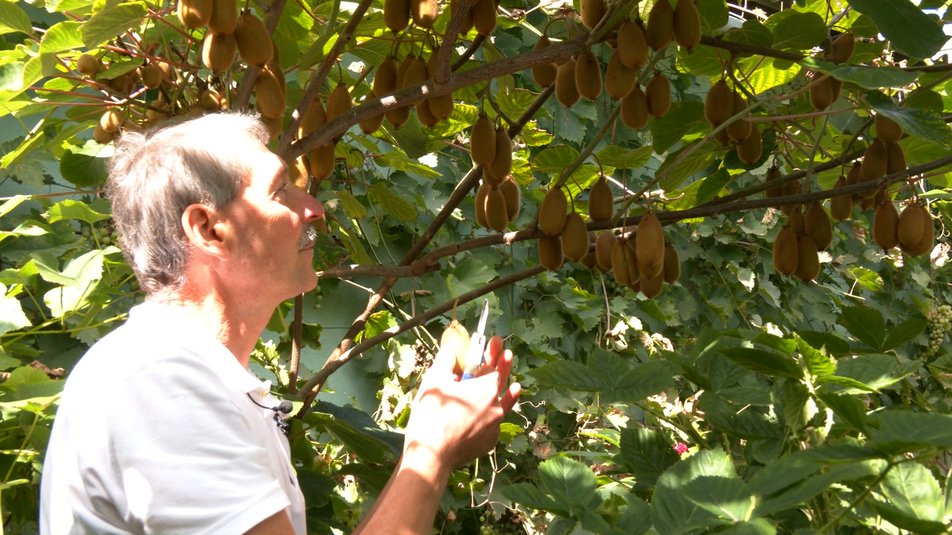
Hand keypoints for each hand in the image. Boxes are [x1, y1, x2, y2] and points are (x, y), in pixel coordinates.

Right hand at [403, 335, 520, 467]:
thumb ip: (446, 360)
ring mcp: (495, 427)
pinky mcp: (489, 443)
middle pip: (502, 384)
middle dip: (503, 367)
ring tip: (515, 387)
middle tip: (507, 355)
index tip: (496, 341)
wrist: (432, 453)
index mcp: (487, 388)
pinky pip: (490, 425)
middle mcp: (497, 407)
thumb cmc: (433, 412)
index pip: (495, 365)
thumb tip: (452, 351)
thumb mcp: (435, 379)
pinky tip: (483, 416)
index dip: (494, 352)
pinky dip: (488, 418)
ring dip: (507, 395)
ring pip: (500, 407)